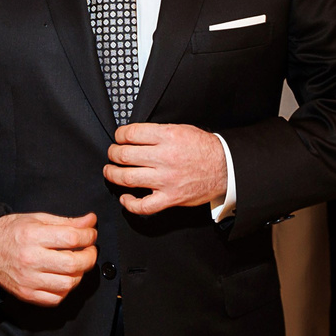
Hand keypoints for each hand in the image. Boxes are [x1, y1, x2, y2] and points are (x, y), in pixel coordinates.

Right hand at [0, 212, 98, 305]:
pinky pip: (56, 298)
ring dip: (79, 273)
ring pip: (68, 283)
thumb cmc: (12, 232)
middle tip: (89, 250)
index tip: (91, 234)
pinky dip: (66, 289)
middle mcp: (31, 260)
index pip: (71, 238)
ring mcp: (29, 280)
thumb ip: (66, 222)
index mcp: (33, 236)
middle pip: (73, 263)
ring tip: (76, 263)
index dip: (89, 236)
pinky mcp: (27, 294)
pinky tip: (63, 277)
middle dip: (89, 256)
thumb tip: (90, 221)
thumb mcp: (38, 219)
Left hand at [103, 123, 226, 215]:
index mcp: (168, 137)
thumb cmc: (204, 149)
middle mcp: (165, 157)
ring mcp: (166, 180)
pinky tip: (125, 197)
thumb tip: (134, 136)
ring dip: (113, 174)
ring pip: (127, 178)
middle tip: (112, 153)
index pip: (131, 134)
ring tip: (110, 171)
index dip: (119, 135)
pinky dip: (129, 203)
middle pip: (125, 155)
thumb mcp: (182, 129)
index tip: (119, 137)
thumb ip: (158, 132)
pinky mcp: (170, 198)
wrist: (225, 167)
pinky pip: (143, 206)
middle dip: (113, 153)